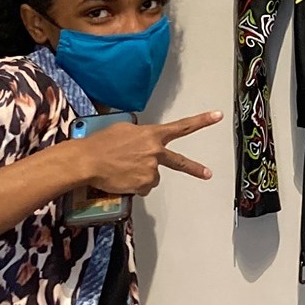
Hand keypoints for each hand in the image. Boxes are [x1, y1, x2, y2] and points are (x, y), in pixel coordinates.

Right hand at [70, 111, 222, 195]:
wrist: (87, 160)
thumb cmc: (100, 143)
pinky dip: (134, 186)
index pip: (181, 127)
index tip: (217, 116)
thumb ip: (139, 136)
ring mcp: (151, 169)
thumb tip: (141, 143)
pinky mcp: (144, 184)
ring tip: (122, 169)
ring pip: (152, 177)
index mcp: (152, 134)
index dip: (201, 121)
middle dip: (195, 169)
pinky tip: (122, 178)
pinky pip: (143, 188)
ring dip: (141, 175)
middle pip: (180, 162)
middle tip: (207, 173)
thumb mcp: (123, 130)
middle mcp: (155, 152)